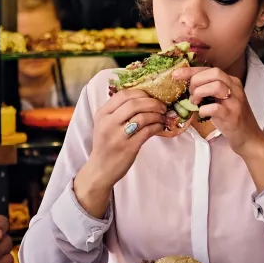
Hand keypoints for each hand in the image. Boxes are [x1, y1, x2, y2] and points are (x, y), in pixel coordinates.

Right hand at [75, 88, 168, 216]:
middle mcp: (108, 123)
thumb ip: (117, 111)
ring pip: (143, 117)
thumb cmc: (106, 145)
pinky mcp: (128, 147)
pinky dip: (157, 127)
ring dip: (157, 115)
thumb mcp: (105, 124)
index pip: (123, 95)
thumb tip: (143, 97)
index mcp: (102, 114)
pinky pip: (148, 132)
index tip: (151, 96)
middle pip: (134, 104)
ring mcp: (118, 136)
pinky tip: (160, 127)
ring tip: (162, 117)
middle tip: (162, 106)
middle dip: (152, 103)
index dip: (141, 93)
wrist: (100, 169)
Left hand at [176, 67, 263, 156]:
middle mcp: (235, 88)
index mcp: (231, 82)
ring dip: (200, 93)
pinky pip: (215, 108)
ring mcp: (235, 102)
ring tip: (195, 103)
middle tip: (191, 94)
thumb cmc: (231, 117)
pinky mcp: (232, 116)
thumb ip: (209, 89)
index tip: (176, 75)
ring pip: (216, 86)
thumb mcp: (222, 99)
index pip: (210, 69)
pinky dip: (204, 110)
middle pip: (214, 73)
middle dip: (196, 81)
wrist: (248, 137)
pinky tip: (203, 114)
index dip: (191, 71)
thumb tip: (187, 84)